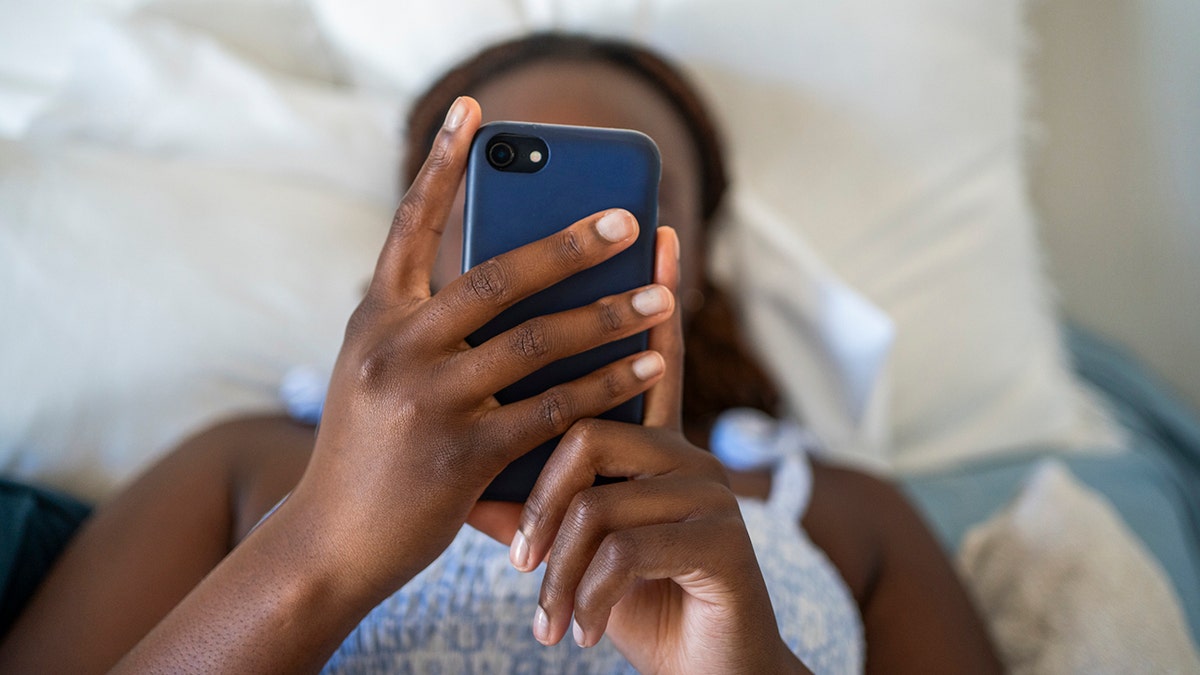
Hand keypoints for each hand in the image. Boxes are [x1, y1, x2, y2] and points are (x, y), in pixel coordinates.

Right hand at [284, 96, 674, 598]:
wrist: (328, 542)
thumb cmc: (368, 449)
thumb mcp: (378, 371)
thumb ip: (424, 323)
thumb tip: (511, 275)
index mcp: (375, 317)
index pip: (409, 224)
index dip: (441, 165)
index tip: (472, 110)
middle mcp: (395, 347)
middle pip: (497, 277)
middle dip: (571, 244)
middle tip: (628, 218)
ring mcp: (428, 400)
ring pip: (537, 341)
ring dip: (609, 315)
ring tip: (664, 295)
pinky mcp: (462, 456)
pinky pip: (553, 408)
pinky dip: (607, 384)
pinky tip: (648, 366)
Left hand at [503, 228, 808, 673]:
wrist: (710, 672)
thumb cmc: (638, 602)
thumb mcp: (576, 553)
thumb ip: (533, 508)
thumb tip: (467, 479)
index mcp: (652, 446)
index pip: (643, 356)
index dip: (648, 296)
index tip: (651, 230)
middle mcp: (686, 454)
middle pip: (591, 424)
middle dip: (543, 498)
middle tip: (517, 559)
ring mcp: (708, 493)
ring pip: (600, 493)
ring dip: (561, 563)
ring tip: (545, 609)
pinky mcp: (721, 541)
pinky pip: (625, 546)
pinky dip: (588, 594)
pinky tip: (578, 630)